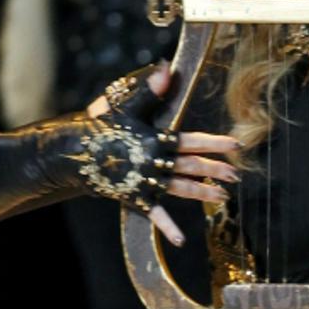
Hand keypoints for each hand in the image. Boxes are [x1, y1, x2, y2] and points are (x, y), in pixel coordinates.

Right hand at [84, 64, 239, 245]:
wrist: (72, 153)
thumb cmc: (101, 126)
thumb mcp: (125, 105)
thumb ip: (149, 90)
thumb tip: (166, 68)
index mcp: (155, 138)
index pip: (191, 140)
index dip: (214, 142)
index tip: (236, 146)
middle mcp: (153, 161)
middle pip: (190, 165)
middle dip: (215, 169)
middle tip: (236, 174)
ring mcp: (145, 181)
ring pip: (179, 188)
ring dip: (202, 193)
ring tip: (223, 197)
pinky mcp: (134, 197)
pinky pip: (154, 214)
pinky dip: (167, 226)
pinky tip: (180, 240)